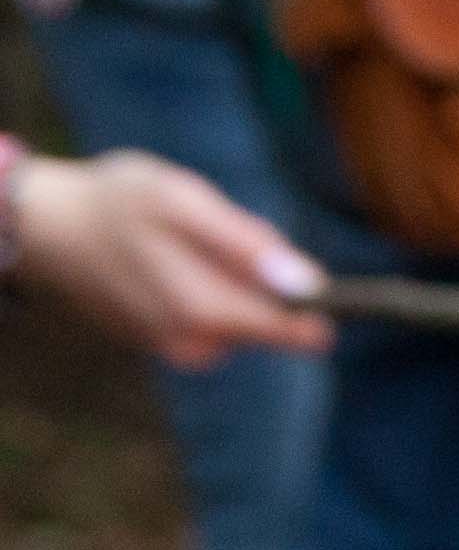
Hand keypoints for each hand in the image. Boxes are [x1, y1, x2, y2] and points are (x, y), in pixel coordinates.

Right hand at [13, 149, 329, 366]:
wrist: (50, 226)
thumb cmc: (116, 201)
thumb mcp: (182, 200)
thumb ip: (246, 243)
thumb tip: (308, 283)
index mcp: (208, 313)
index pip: (297, 330)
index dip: (316, 302)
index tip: (317, 278)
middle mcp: (198, 344)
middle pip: (271, 318)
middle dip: (261, 275)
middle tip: (223, 233)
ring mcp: (181, 349)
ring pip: (242, 315)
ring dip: (231, 279)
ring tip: (185, 242)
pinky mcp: (169, 344)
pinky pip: (213, 317)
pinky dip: (205, 288)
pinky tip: (169, 261)